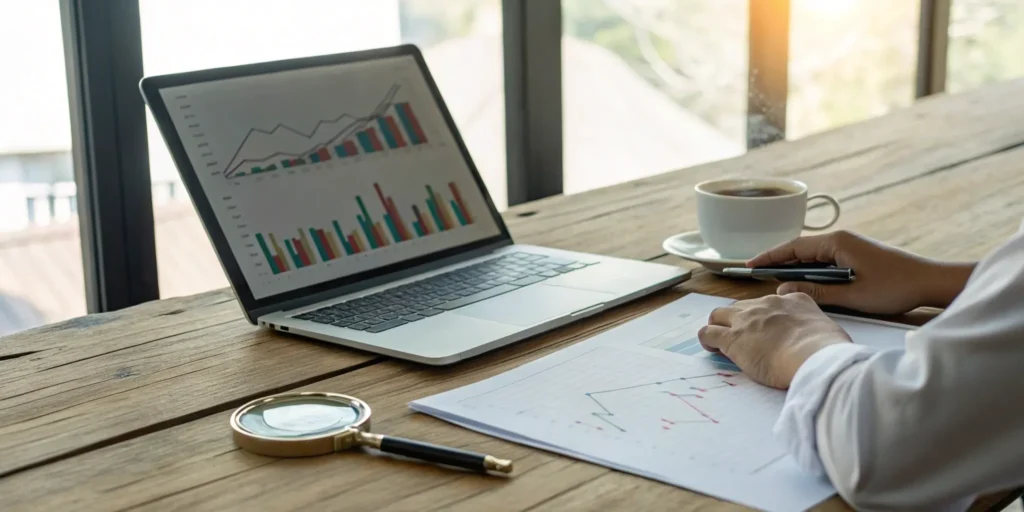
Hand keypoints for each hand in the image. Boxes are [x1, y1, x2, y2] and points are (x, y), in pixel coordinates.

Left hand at [698, 293, 850, 388]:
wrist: (814, 355)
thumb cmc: (827, 348)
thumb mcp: (827, 327)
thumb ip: (816, 325)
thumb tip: (819, 334)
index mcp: (792, 300)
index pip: (770, 302)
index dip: (764, 315)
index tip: (765, 328)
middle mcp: (766, 304)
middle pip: (742, 306)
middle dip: (738, 320)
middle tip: (741, 337)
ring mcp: (746, 319)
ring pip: (719, 314)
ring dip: (718, 326)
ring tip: (721, 341)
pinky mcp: (732, 338)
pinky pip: (708, 332)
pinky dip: (707, 339)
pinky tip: (712, 349)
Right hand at [746, 230, 974, 314]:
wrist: (931, 281)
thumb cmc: (895, 287)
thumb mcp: (852, 294)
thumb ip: (816, 292)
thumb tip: (784, 291)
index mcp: (837, 242)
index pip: (793, 247)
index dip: (769, 256)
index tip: (749, 264)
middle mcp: (841, 239)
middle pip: (800, 248)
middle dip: (777, 260)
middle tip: (755, 273)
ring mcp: (849, 246)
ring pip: (812, 255)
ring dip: (793, 266)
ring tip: (772, 278)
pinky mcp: (856, 255)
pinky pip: (824, 259)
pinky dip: (809, 269)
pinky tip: (802, 281)